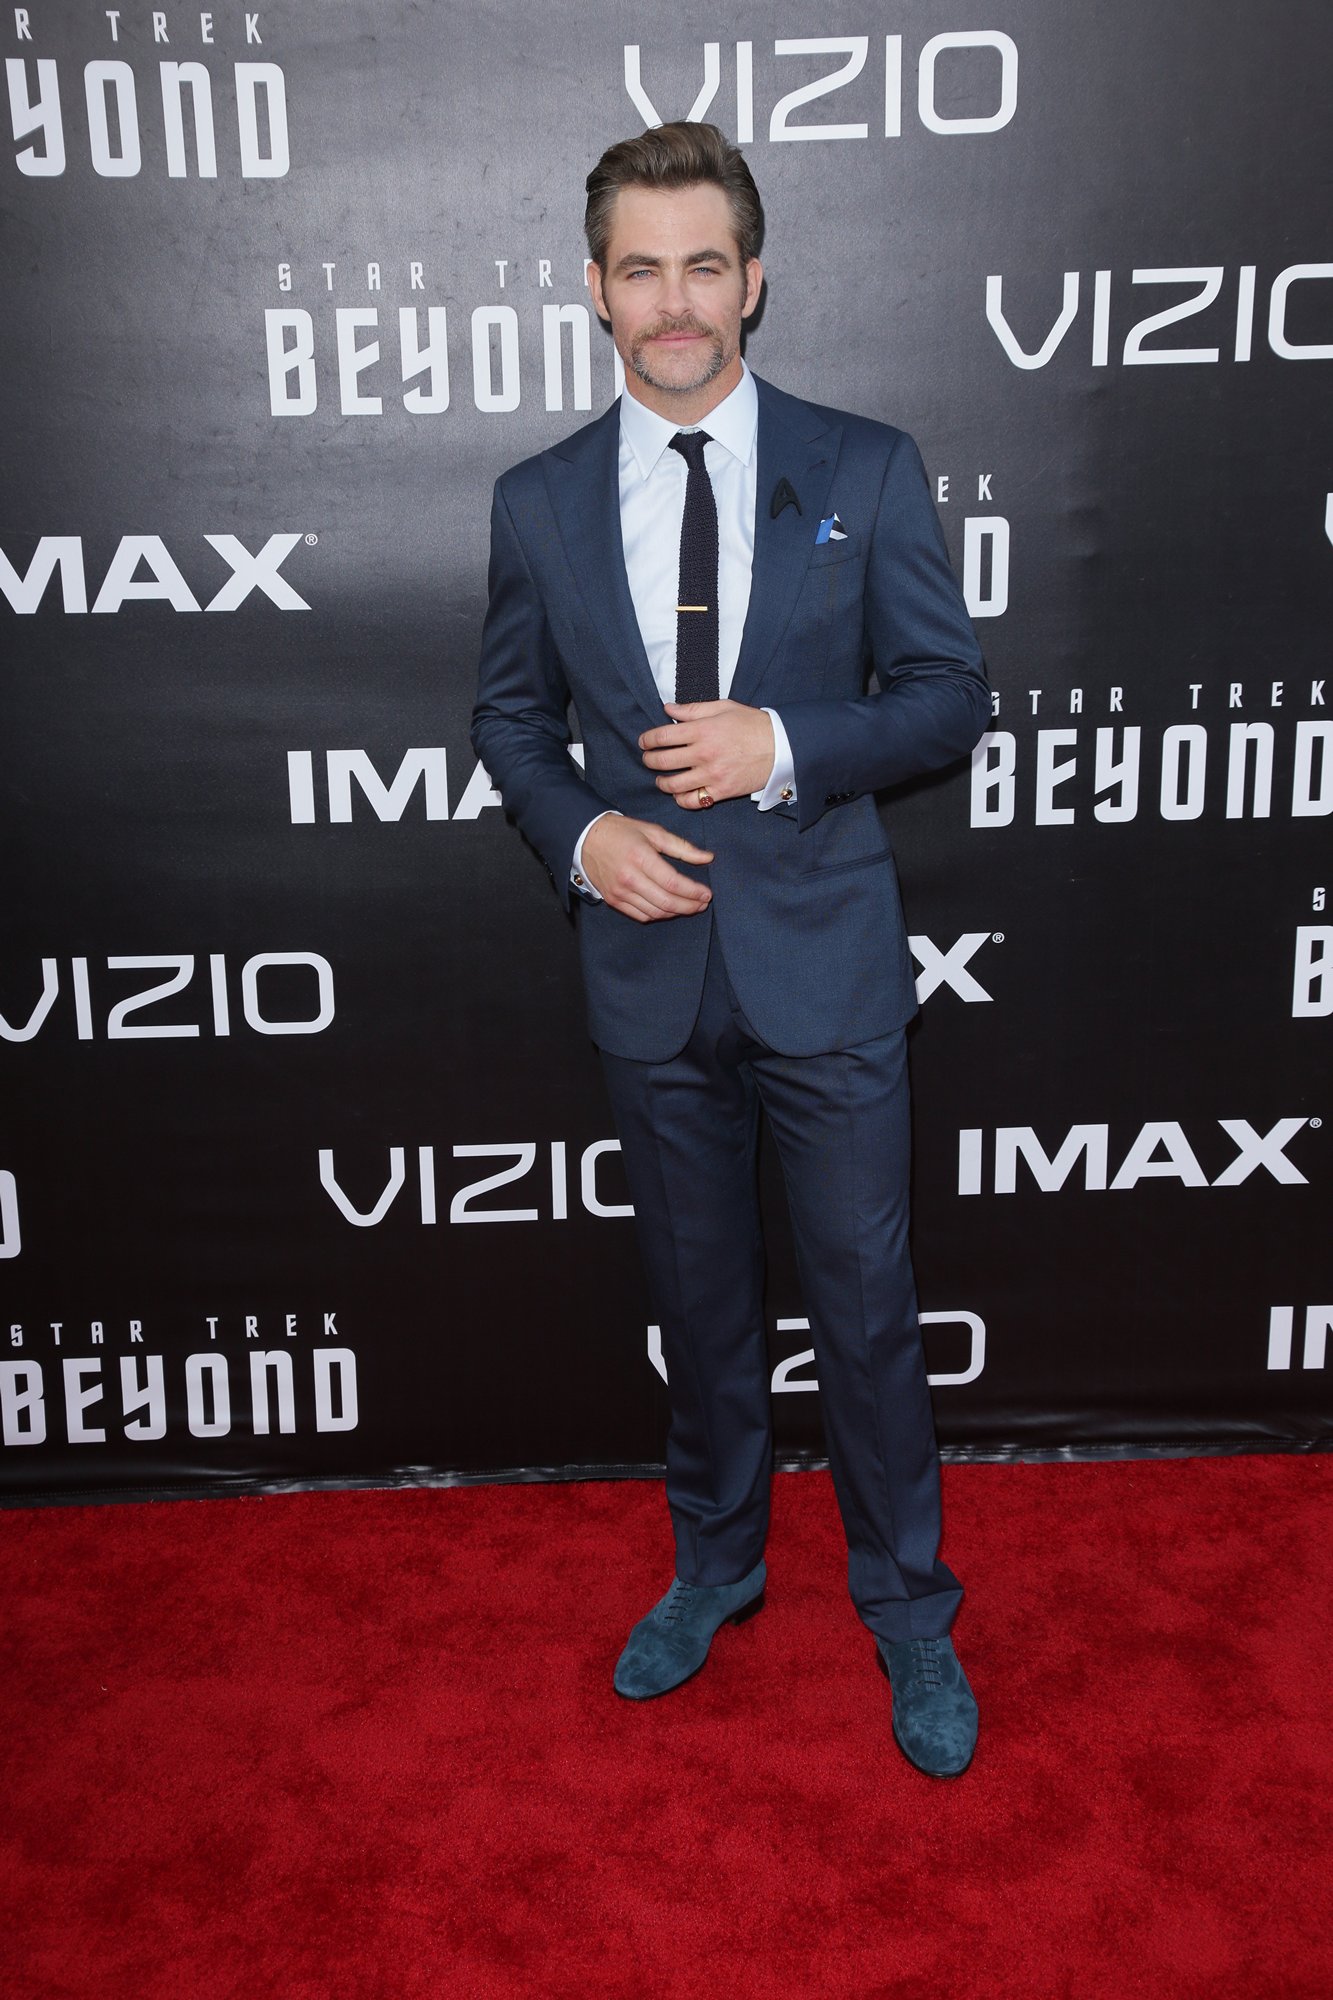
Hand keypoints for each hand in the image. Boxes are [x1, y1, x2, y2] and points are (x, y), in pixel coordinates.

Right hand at [582, 815, 713, 923]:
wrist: (585, 838)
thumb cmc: (621, 832)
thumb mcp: (653, 832)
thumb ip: (682, 847)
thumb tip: (708, 858)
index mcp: (641, 858)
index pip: (673, 883)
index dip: (694, 892)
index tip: (707, 894)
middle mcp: (629, 878)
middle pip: (666, 902)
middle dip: (690, 906)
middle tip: (703, 903)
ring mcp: (620, 892)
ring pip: (655, 912)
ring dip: (676, 913)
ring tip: (690, 907)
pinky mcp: (613, 900)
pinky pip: (640, 916)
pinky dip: (658, 915)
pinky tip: (669, 909)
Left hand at [638, 700, 774, 808]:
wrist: (781, 747)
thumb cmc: (753, 725)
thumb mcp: (724, 708)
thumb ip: (694, 709)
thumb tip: (668, 708)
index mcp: (703, 730)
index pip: (662, 736)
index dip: (647, 739)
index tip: (644, 742)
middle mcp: (704, 754)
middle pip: (663, 761)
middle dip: (649, 760)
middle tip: (648, 759)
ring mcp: (712, 775)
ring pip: (673, 785)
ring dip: (662, 782)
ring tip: (661, 779)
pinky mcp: (721, 791)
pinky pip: (693, 801)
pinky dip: (681, 799)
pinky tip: (679, 794)